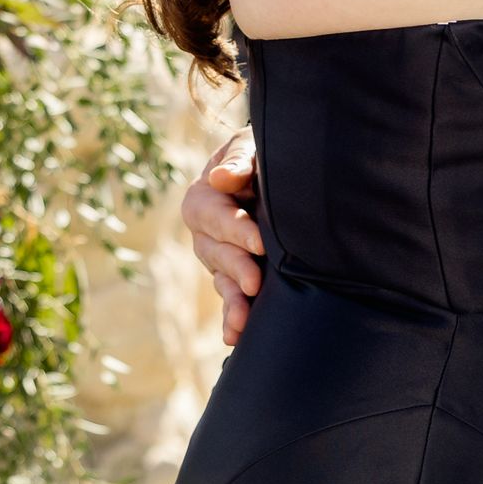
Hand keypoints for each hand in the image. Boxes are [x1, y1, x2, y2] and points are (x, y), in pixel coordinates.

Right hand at [180, 129, 263, 345]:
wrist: (277, 173)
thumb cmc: (260, 155)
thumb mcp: (250, 146)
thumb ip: (239, 159)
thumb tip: (222, 179)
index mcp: (204, 198)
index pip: (214, 214)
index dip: (234, 228)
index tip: (258, 242)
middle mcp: (206, 232)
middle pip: (214, 251)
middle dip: (235, 266)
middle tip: (254, 281)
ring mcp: (219, 258)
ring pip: (221, 280)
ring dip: (232, 301)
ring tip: (243, 320)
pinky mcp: (235, 277)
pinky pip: (231, 299)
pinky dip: (233, 317)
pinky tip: (236, 337)